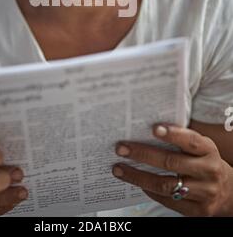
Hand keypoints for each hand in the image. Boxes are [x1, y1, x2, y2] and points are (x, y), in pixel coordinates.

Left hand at [113, 124, 232, 216]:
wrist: (229, 193)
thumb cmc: (206, 163)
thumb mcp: (201, 148)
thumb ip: (181, 140)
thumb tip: (145, 128)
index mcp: (208, 151)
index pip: (191, 141)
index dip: (173, 134)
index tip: (153, 128)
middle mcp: (208, 171)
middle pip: (171, 162)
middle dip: (142, 154)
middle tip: (121, 148)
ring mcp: (203, 193)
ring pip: (165, 185)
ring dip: (138, 177)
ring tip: (119, 168)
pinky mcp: (197, 211)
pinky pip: (168, 201)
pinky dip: (149, 190)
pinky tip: (136, 182)